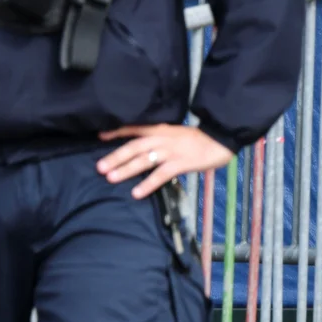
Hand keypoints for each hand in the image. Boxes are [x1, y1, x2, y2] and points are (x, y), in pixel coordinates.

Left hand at [97, 124, 233, 198]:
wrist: (222, 138)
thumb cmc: (200, 139)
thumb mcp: (177, 134)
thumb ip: (161, 140)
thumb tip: (144, 149)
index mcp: (162, 130)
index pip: (135, 128)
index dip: (117, 131)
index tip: (100, 135)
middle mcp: (164, 139)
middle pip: (135, 146)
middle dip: (116, 156)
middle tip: (99, 167)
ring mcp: (172, 151)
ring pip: (144, 159)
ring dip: (126, 169)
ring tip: (111, 178)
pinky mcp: (181, 163)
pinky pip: (161, 174)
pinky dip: (148, 184)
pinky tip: (137, 193)